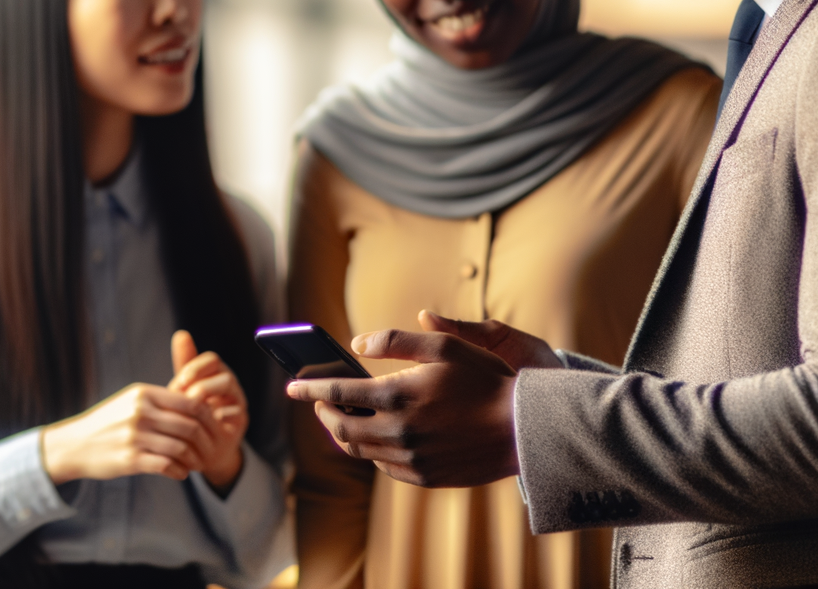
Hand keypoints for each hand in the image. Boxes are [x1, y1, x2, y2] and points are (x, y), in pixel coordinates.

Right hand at [40, 382, 218, 483]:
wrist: (74, 444)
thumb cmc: (106, 423)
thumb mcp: (129, 401)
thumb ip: (158, 401)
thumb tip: (196, 405)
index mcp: (143, 393)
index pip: (189, 401)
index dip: (207, 415)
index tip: (211, 427)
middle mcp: (140, 412)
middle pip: (189, 425)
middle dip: (204, 441)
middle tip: (208, 450)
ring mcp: (135, 436)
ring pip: (180, 447)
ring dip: (194, 459)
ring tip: (196, 464)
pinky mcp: (130, 459)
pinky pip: (166, 466)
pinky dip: (179, 471)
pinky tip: (180, 473)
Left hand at [167, 330, 246, 491]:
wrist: (201, 448)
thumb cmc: (190, 413)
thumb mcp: (182, 390)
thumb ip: (183, 364)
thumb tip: (181, 334)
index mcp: (215, 373)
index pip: (211, 360)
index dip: (195, 368)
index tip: (179, 383)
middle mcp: (229, 385)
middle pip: (223, 373)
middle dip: (201, 384)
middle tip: (184, 397)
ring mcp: (237, 402)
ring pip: (230, 390)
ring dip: (209, 396)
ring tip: (192, 407)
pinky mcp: (240, 422)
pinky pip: (236, 413)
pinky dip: (220, 416)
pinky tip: (205, 422)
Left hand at [284, 311, 557, 487]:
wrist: (524, 427)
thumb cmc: (485, 379)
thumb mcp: (444, 346)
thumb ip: (395, 340)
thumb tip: (356, 345)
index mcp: (396, 395)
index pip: (334, 393)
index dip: (308, 388)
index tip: (292, 385)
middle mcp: (397, 431)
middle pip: (340, 427)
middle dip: (322, 413)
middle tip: (318, 401)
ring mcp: (410, 458)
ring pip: (359, 450)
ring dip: (343, 433)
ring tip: (341, 418)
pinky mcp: (424, 477)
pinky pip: (383, 466)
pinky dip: (370, 451)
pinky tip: (374, 437)